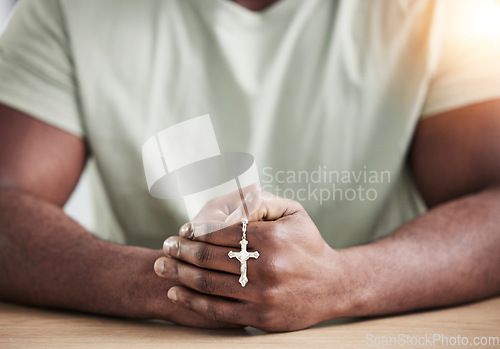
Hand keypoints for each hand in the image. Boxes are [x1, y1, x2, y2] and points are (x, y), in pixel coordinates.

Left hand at [154, 189, 347, 331]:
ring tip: (162, 266)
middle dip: (180, 251)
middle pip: (208, 258)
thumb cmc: (307, 244)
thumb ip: (260, 201)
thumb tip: (225, 208)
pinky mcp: (261, 318)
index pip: (219, 233)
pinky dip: (192, 302)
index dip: (194, 232)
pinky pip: (218, 311)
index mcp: (271, 238)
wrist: (333, 286)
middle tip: (165, 246)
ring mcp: (262, 296)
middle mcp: (265, 267)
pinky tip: (175, 293)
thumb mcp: (292, 212)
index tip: (181, 231)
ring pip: (208, 284)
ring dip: (178, 275)